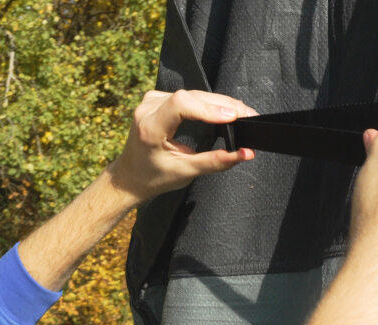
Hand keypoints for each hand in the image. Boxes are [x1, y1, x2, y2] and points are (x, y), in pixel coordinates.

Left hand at [107, 90, 257, 203]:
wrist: (129, 176)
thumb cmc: (153, 177)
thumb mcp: (185, 172)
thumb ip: (215, 162)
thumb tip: (245, 153)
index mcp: (149, 128)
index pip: (181, 105)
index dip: (208, 108)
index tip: (232, 116)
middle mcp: (147, 109)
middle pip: (191, 97)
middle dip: (223, 105)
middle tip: (249, 115)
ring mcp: (150, 101)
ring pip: (192, 94)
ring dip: (217, 103)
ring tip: (241, 113)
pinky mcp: (156, 99)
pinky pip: (187, 96)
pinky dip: (206, 103)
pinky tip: (222, 109)